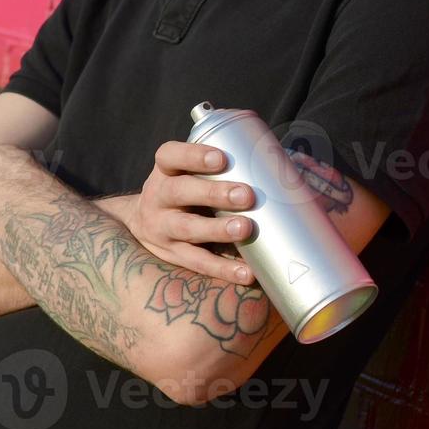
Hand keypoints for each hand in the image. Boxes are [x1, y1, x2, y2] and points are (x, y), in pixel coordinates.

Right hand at [127, 140, 256, 284]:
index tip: (222, 158)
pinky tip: (246, 272)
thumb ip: (224, 165)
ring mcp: (162, 228)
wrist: (140, 222)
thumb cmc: (184, 188)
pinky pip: (198, 263)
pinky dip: (223, 268)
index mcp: (165, 170)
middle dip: (214, 194)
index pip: (170, 155)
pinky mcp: (172, 255)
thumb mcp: (188, 171)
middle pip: (181, 192)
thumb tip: (288, 165)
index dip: (194, 155)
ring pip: (188, 229)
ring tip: (245, 229)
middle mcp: (158, 197)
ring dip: (218, 230)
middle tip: (247, 195)